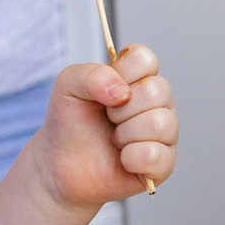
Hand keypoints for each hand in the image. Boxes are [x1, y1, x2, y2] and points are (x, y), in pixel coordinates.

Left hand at [38, 44, 175, 205]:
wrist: (61, 164)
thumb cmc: (70, 122)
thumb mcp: (68, 85)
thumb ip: (92, 75)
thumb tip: (123, 92)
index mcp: (139, 77)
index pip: (146, 59)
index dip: (121, 74)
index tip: (103, 90)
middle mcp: (158, 102)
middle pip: (157, 91)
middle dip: (120, 109)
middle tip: (108, 118)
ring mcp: (164, 133)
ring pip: (159, 124)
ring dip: (125, 134)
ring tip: (115, 140)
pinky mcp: (163, 164)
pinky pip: (157, 156)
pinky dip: (131, 158)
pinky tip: (123, 159)